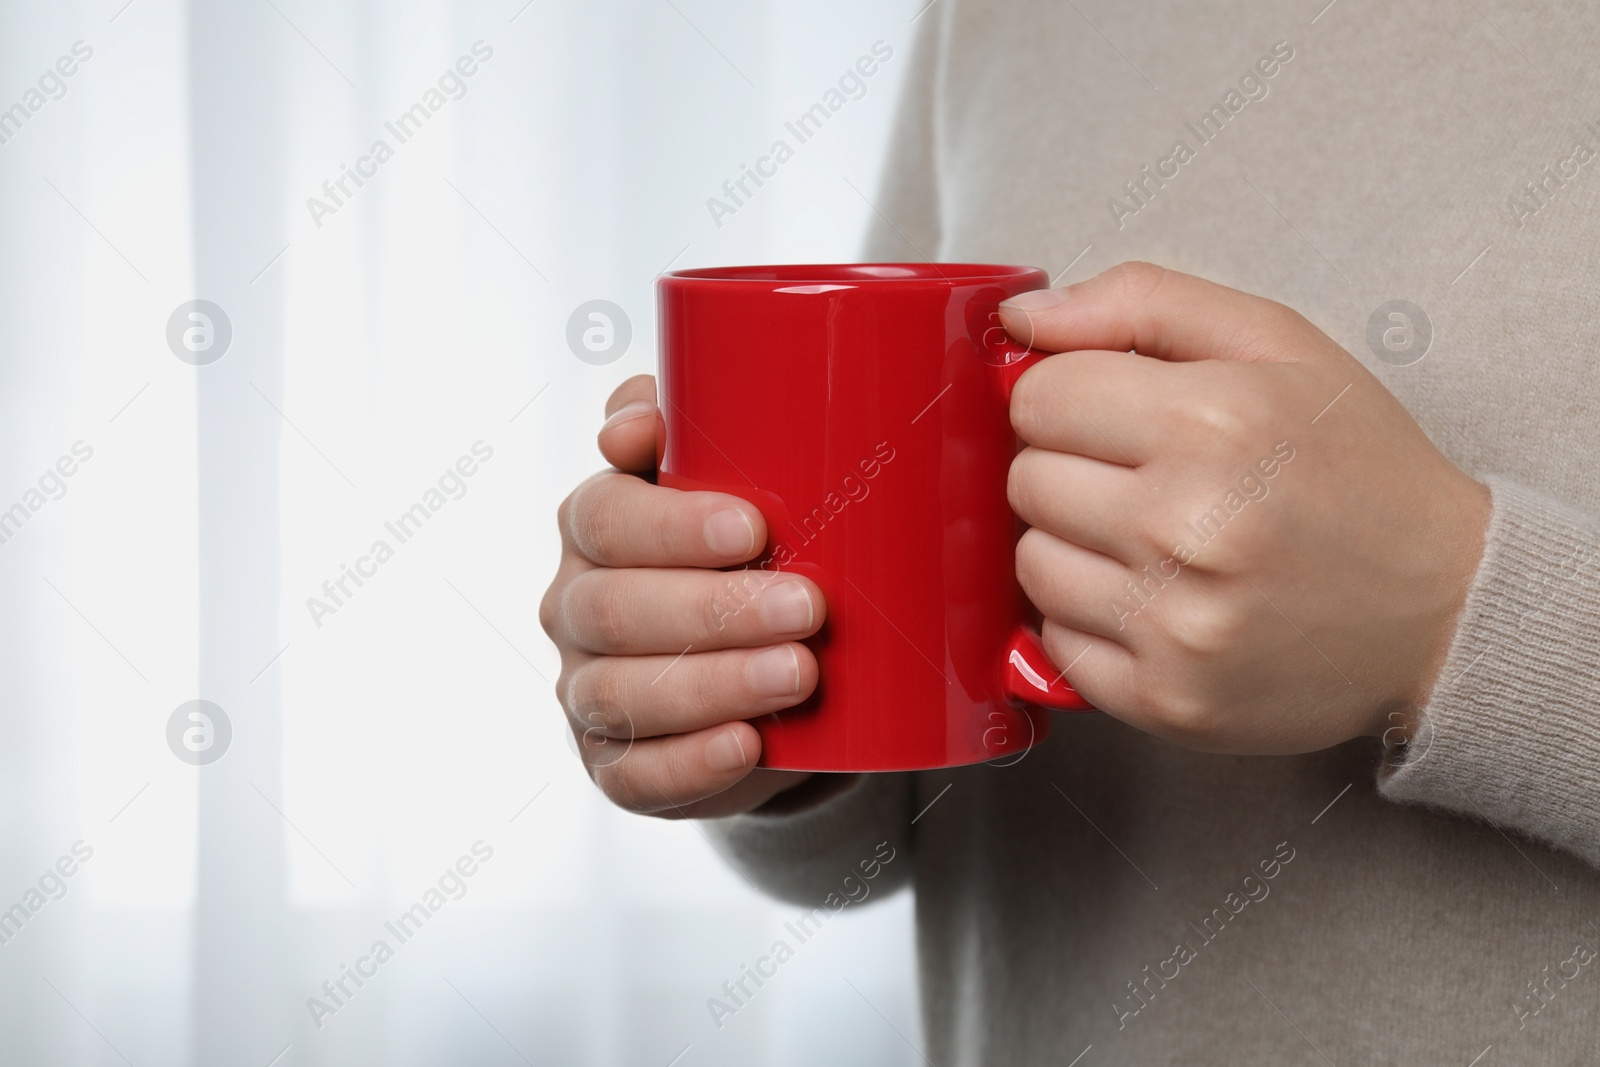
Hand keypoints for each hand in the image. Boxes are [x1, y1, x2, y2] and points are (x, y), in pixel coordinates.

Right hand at [540, 375, 841, 816]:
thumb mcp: (743, 477)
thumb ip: (703, 422)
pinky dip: (692, 763)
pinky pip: (635, 774)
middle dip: (714, 609)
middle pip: (613, 609)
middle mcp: (575, 607)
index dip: (670, 524)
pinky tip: (747, 745)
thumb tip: (646, 411)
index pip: (604, 516)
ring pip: (622, 695)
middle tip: (807, 605)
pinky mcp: (616, 765)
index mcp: (596, 527)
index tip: (755, 527)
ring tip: (799, 673)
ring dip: (714, 684)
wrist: (780, 677)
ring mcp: (588, 691)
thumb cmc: (761, 556)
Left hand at [998, 263, 1490, 754]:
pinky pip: (1053, 643)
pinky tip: (1153, 599)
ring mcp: (1177, 623)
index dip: (1064, 397)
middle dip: (1067, 467)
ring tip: (1150, 540)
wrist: (1447, 606)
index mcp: (1214, 420)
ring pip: (1030, 564)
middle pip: (1026, 481)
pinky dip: (1088, 619)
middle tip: (1140, 477)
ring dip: (1071, 546)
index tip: (1105, 412)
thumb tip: (1022, 317)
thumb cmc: (1357, 468)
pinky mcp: (1167, 699)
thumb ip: (1141, 302)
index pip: (1037, 398)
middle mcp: (1190, 526)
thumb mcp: (1276, 343)